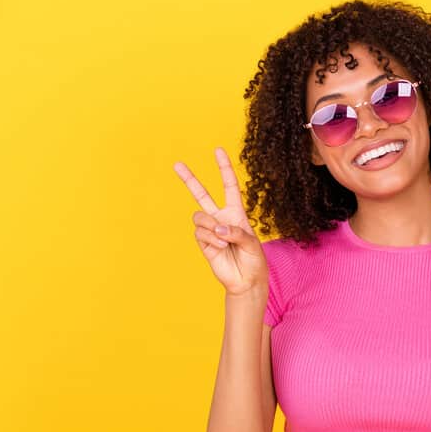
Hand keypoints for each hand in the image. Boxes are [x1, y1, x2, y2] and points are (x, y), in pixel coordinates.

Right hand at [173, 147, 267, 295]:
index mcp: (236, 213)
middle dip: (189, 179)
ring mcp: (210, 230)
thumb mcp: (252, 243)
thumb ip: (237, 232)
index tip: (218, 150)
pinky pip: (201, 233)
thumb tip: (218, 228)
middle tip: (177, 164)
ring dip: (212, 228)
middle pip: (202, 194)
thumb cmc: (254, 260)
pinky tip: (221, 248)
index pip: (229, 186)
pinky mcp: (203, 243)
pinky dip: (212, 240)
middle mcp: (221, 218)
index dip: (224, 168)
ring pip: (200, 216)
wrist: (246, 281)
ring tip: (225, 241)